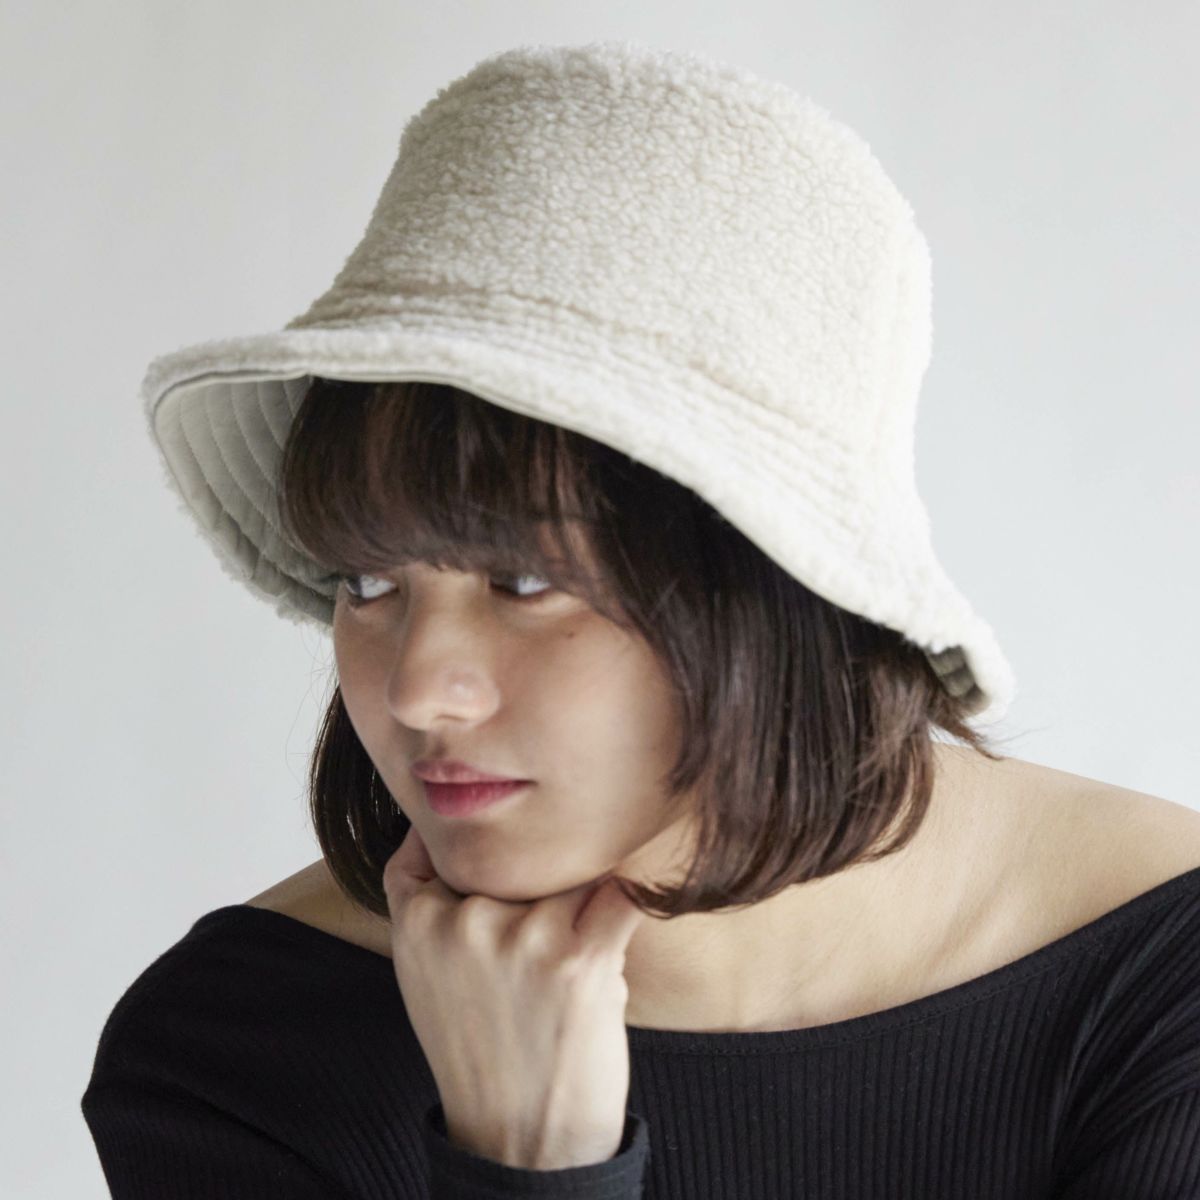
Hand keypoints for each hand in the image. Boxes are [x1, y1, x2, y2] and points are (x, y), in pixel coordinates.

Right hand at [382, 823, 647, 1169]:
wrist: (519, 1144)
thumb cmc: (479, 1050)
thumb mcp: (423, 974)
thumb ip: (430, 903)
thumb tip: (446, 829)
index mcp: (418, 922)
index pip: (442, 845)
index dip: (474, 849)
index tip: (496, 862)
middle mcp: (465, 920)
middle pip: (524, 860)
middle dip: (539, 888)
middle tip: (542, 949)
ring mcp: (523, 935)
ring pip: (575, 875)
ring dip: (585, 907)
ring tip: (575, 963)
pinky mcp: (580, 958)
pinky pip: (626, 895)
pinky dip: (640, 902)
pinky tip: (640, 912)